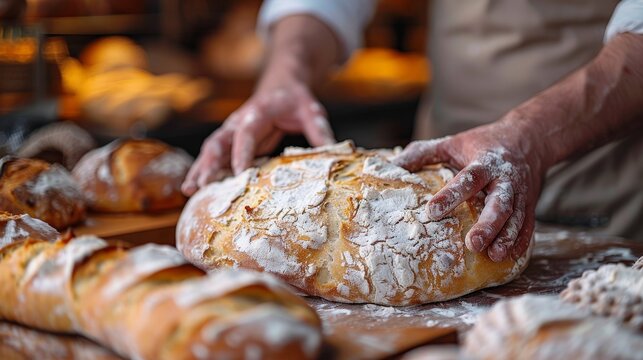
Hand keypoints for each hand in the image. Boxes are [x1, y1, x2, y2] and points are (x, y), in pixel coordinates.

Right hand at [182, 76, 333, 195]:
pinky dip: (205, 171)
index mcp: (258, 112)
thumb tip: (334, 152)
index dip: (242, 153)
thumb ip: (319, 130)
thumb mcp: (312, 110)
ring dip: (200, 169)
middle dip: (208, 164)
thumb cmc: (296, 98)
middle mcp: (239, 121)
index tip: (240, 173)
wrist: (281, 84)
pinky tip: (196, 189)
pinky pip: (216, 156)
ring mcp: (232, 131)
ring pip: (211, 150)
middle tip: (202, 185)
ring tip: (188, 190)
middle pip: (218, 142)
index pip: (246, 133)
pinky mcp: (232, 141)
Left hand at [393, 120, 547, 261]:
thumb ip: (424, 153)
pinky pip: (528, 224)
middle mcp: (506, 179)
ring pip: (516, 217)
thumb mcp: (452, 142)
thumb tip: (392, 164)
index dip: (451, 195)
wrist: (530, 139)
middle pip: (499, 202)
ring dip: (506, 237)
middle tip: (472, 244)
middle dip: (488, 224)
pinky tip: (510, 257)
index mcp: (485, 162)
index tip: (432, 212)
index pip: (468, 179)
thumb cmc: (482, 143)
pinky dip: (522, 241)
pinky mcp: (530, 204)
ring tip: (493, 255)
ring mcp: (521, 193)